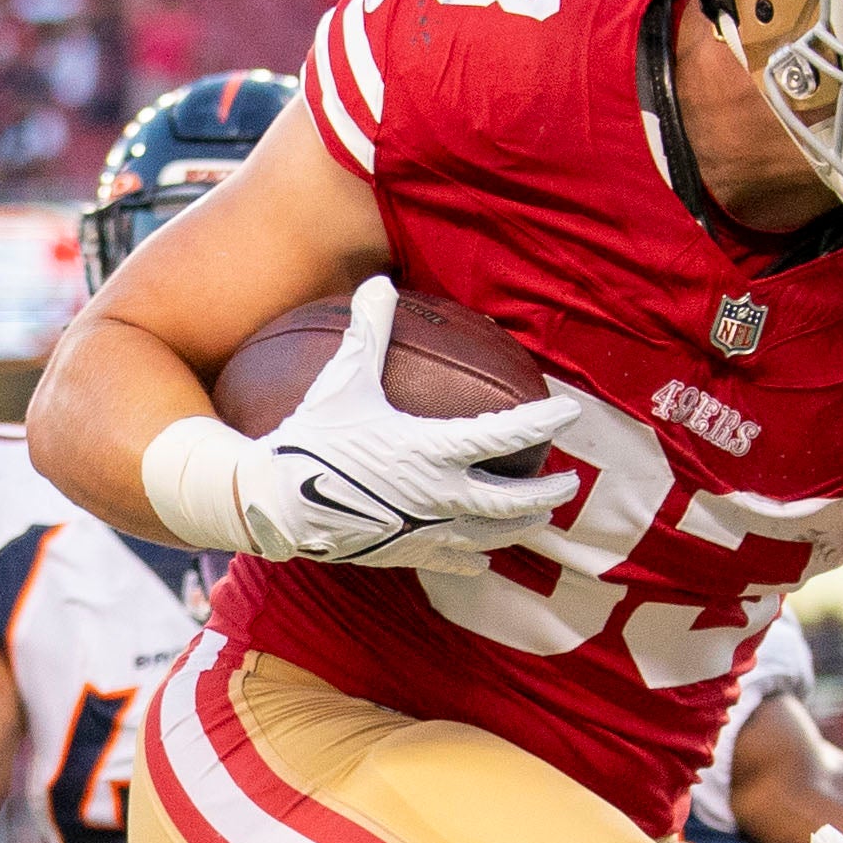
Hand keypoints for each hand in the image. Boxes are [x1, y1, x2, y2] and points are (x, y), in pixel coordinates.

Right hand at [143, 279, 572, 572]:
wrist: (272, 505)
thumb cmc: (309, 437)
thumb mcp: (341, 381)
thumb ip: (366, 332)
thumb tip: (379, 280)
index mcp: (429, 449)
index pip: (503, 434)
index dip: (541, 421)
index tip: (569, 412)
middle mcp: (436, 495)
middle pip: (511, 500)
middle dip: (546, 494)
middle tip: (569, 484)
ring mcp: (422, 530)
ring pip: (488, 535)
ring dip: (519, 528)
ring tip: (540, 523)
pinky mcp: (402, 553)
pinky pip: (449, 561)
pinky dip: (472, 561)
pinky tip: (484, 562)